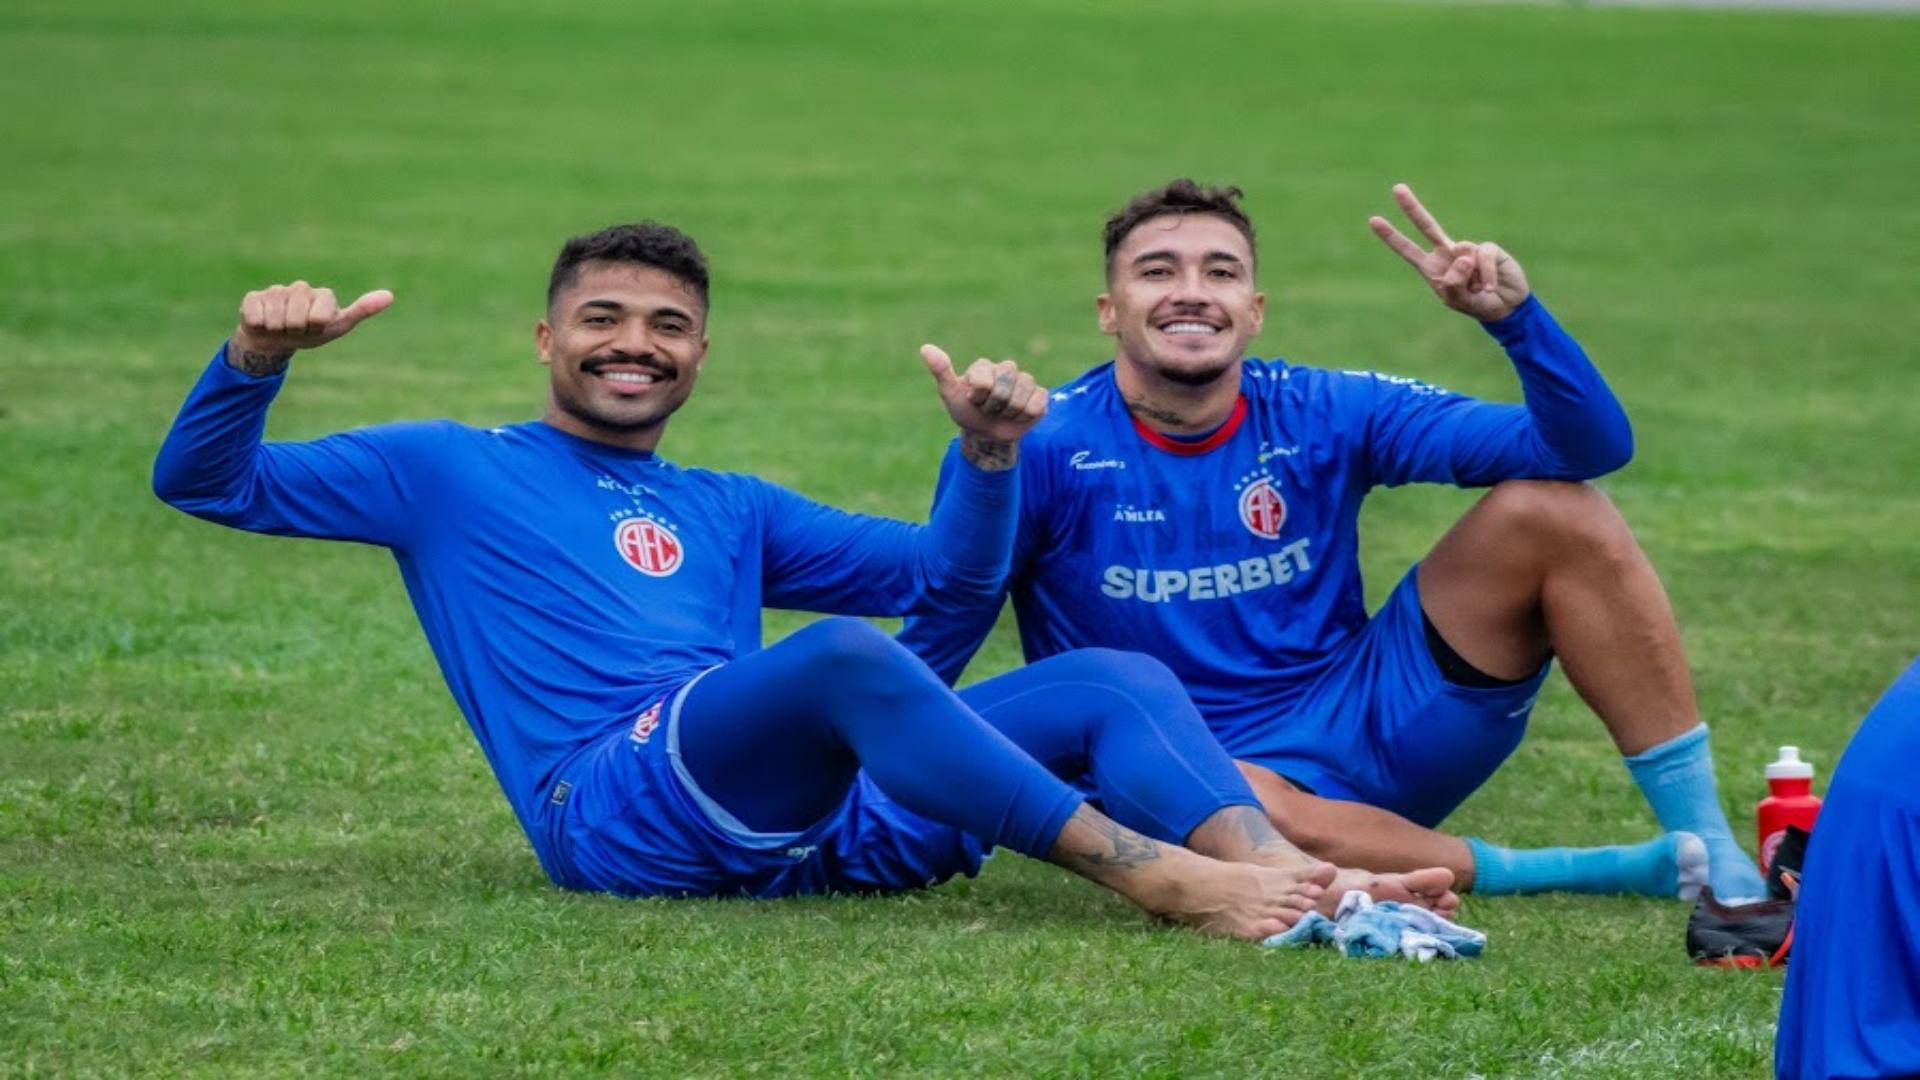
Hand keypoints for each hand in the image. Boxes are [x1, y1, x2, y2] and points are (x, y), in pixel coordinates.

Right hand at [228, 281, 393, 374]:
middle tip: (296, 329)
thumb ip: (362, 310)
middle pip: (297, 318)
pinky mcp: (253, 297)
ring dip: (278, 329)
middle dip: (296, 330)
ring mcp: (276, 291)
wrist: (276, 341)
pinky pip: (256, 316)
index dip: (316, 327)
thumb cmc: (310, 333)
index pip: (320, 315)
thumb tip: (390, 295)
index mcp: (323, 295)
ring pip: (277, 318)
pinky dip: (260, 325)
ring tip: (281, 327)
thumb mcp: (338, 326)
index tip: (316, 328)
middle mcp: (300, 288)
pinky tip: (264, 322)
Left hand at [921, 344, 1046, 469]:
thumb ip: (941, 371)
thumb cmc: (967, 412)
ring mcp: (1025, 381)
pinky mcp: (1040, 395)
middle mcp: (1006, 368)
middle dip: (993, 407)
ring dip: (1008, 414)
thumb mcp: (951, 394)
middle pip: (1004, 390)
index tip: (973, 400)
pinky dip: (1025, 416)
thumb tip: (925, 348)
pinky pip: (1036, 405)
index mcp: (984, 366)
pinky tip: (1018, 415)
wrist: (986, 434)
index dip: (978, 397)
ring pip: (1020, 399)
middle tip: (988, 409)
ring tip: (1002, 412)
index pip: (984, 381)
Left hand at [1368, 184, 1529, 321]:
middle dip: (1411, 207)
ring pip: (1461, 252)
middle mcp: (1447, 253)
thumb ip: (1453, 283)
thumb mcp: (1457, 300)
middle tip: (1396, 188)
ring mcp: (1467, 249)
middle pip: (1427, 226)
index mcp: (1432, 267)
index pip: (1408, 249)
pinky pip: (1482, 257)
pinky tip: (1489, 287)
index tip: (1373, 220)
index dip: (1391, 236)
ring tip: (1478, 289)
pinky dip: (1486, 276)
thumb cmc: (1476, 303)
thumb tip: (1461, 252)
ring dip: (1471, 277)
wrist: (1506, 306)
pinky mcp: (1487, 249)